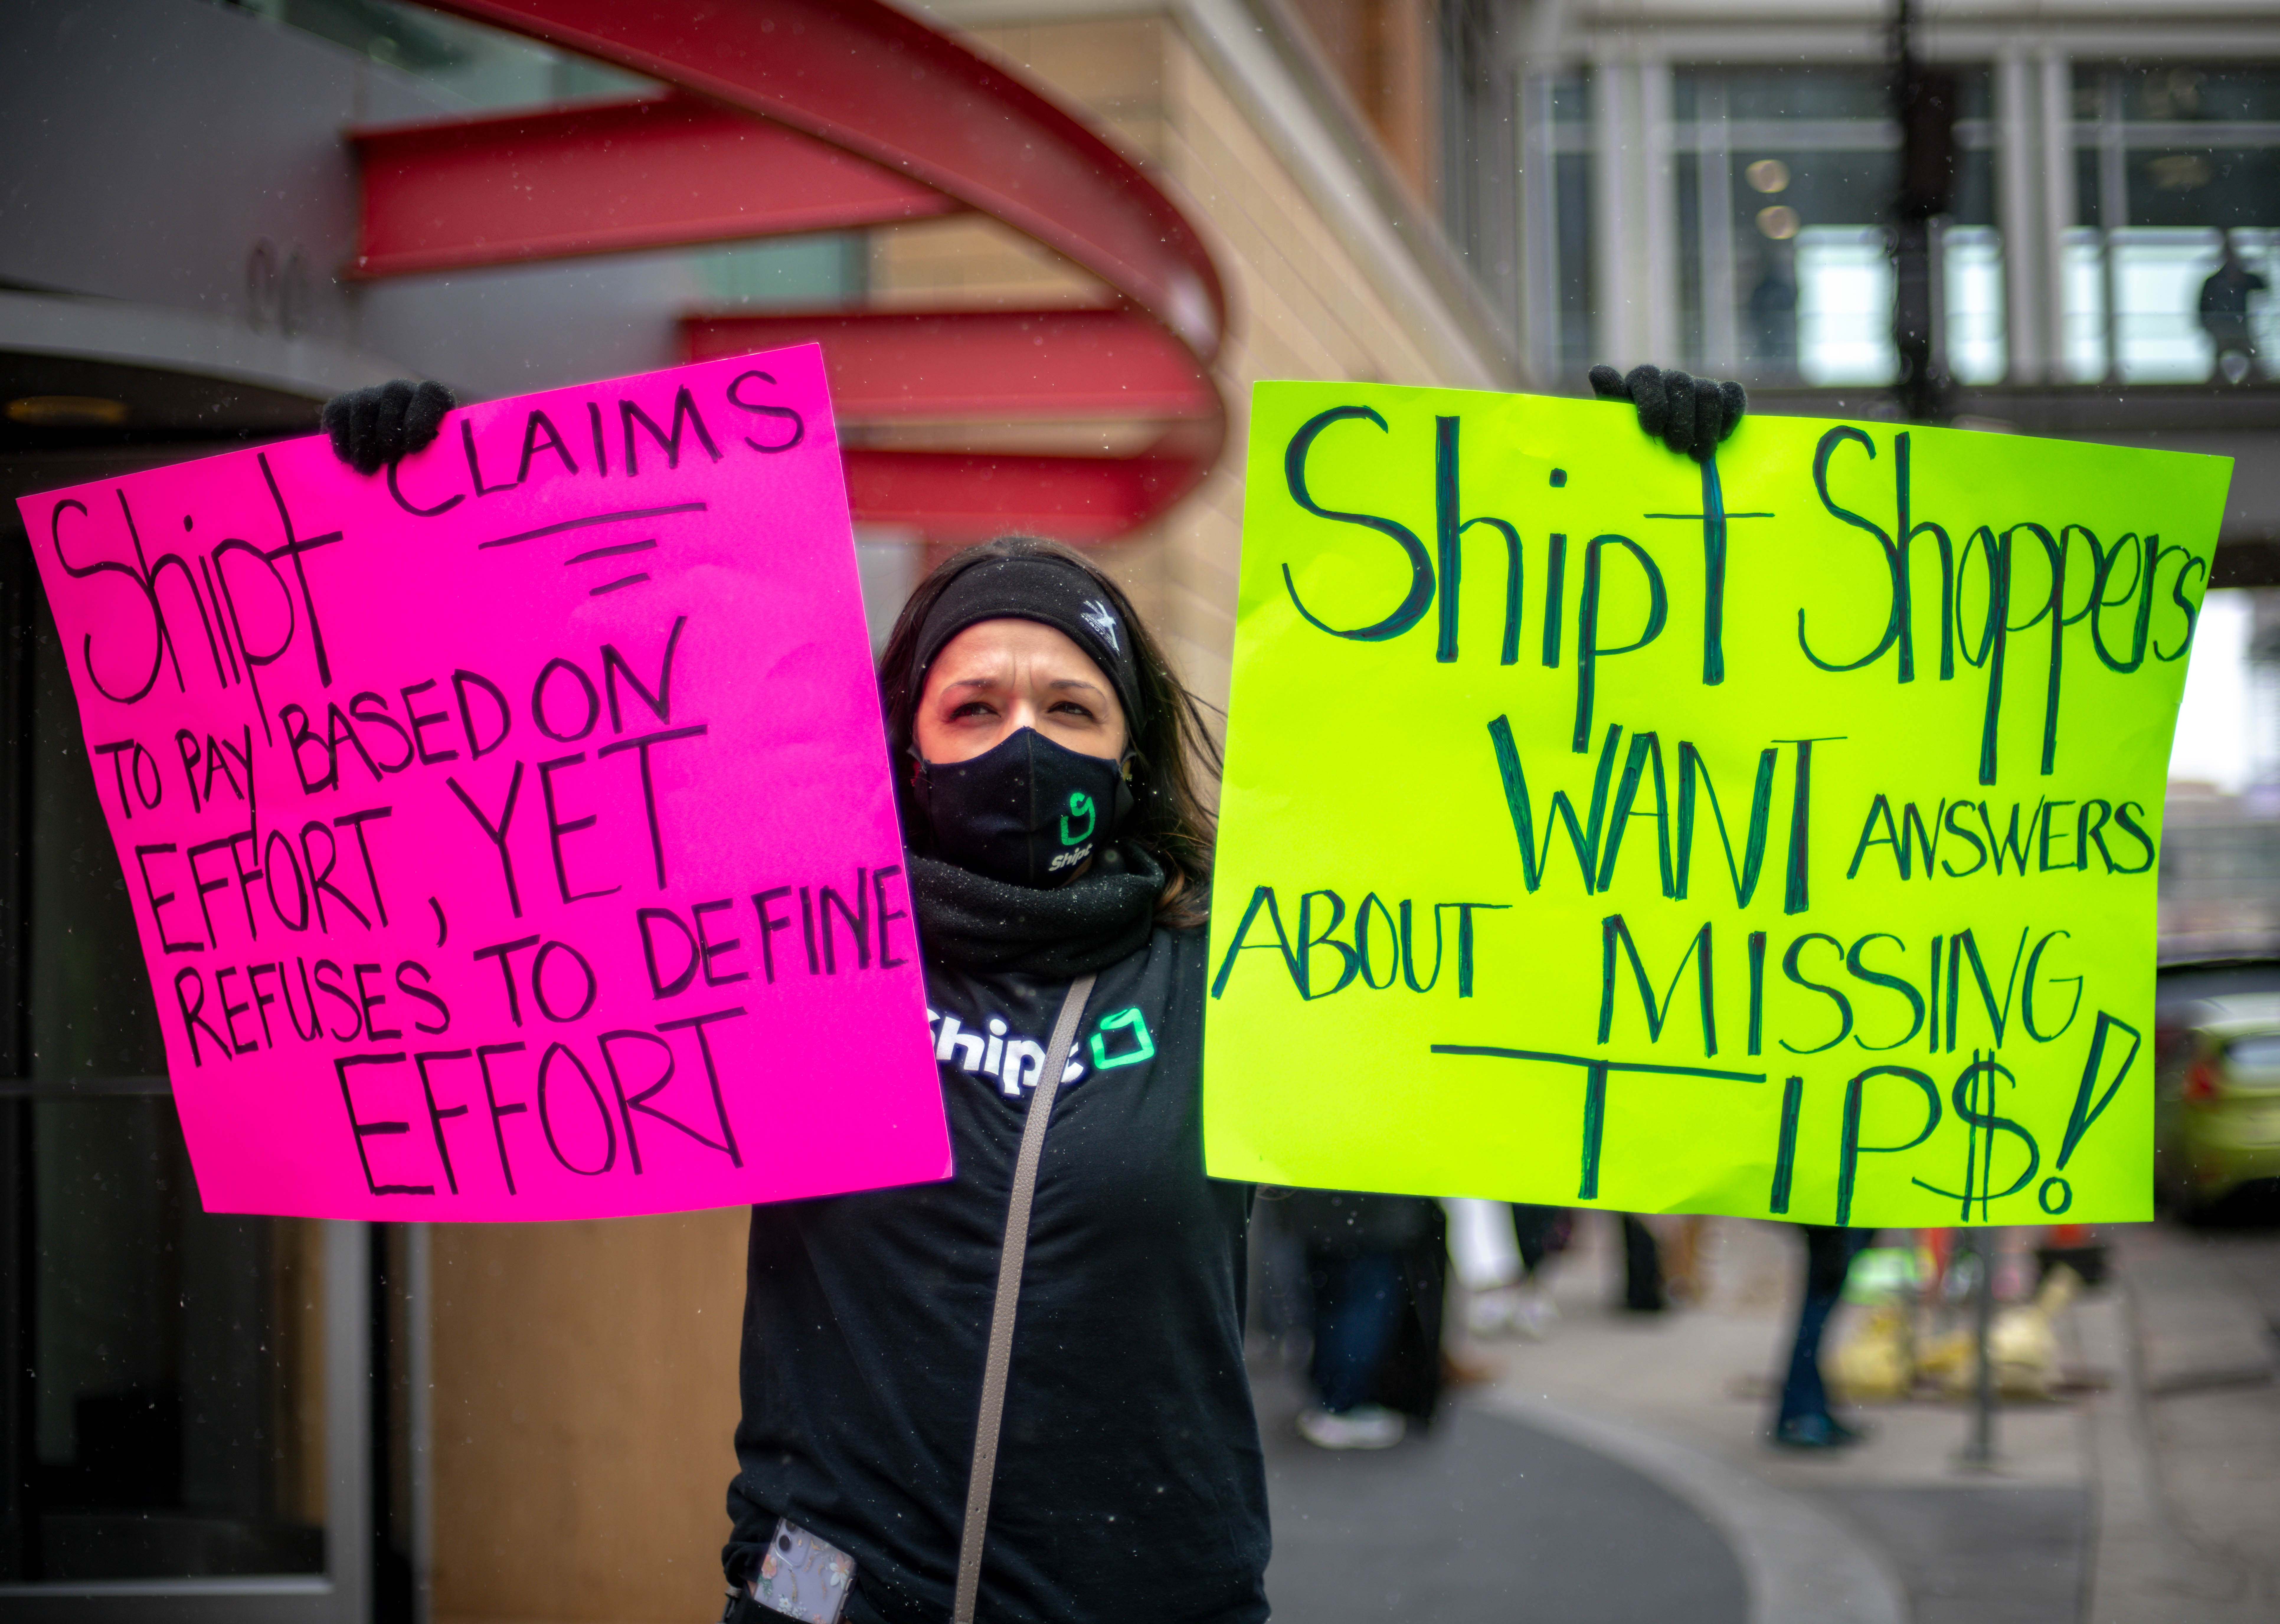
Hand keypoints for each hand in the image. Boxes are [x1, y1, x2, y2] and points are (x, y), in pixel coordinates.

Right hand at [321, 380, 455, 474]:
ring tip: (367, 470)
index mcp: (434, 404)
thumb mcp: (435, 471)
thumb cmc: (419, 476)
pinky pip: (337, 413)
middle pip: (394, 394)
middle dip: (389, 432)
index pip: (432, 394)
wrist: (381, 479)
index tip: (413, 447)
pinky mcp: (343, 405)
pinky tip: (348, 460)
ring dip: (363, 440)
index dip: (422, 415)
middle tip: (389, 461)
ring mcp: (371, 396)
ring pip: (363, 404)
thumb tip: (452, 488)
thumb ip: (440, 467)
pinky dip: (340, 439)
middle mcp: (402, 393)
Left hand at [1588, 364, 1744, 461]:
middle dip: (1681, 420)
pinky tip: (1720, 439)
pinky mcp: (1723, 394)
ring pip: (1709, 392)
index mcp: (1641, 384)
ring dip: (1706, 427)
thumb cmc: (1635, 447)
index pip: (1646, 376)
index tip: (1652, 431)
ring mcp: (1698, 386)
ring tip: (1698, 456)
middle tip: (1676, 449)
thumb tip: (1598, 371)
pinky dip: (1730, 417)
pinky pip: (1733, 395)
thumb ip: (1611, 404)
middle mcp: (1669, 380)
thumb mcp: (1618, 431)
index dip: (1652, 401)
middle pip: (1681, 383)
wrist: (1663, 465)